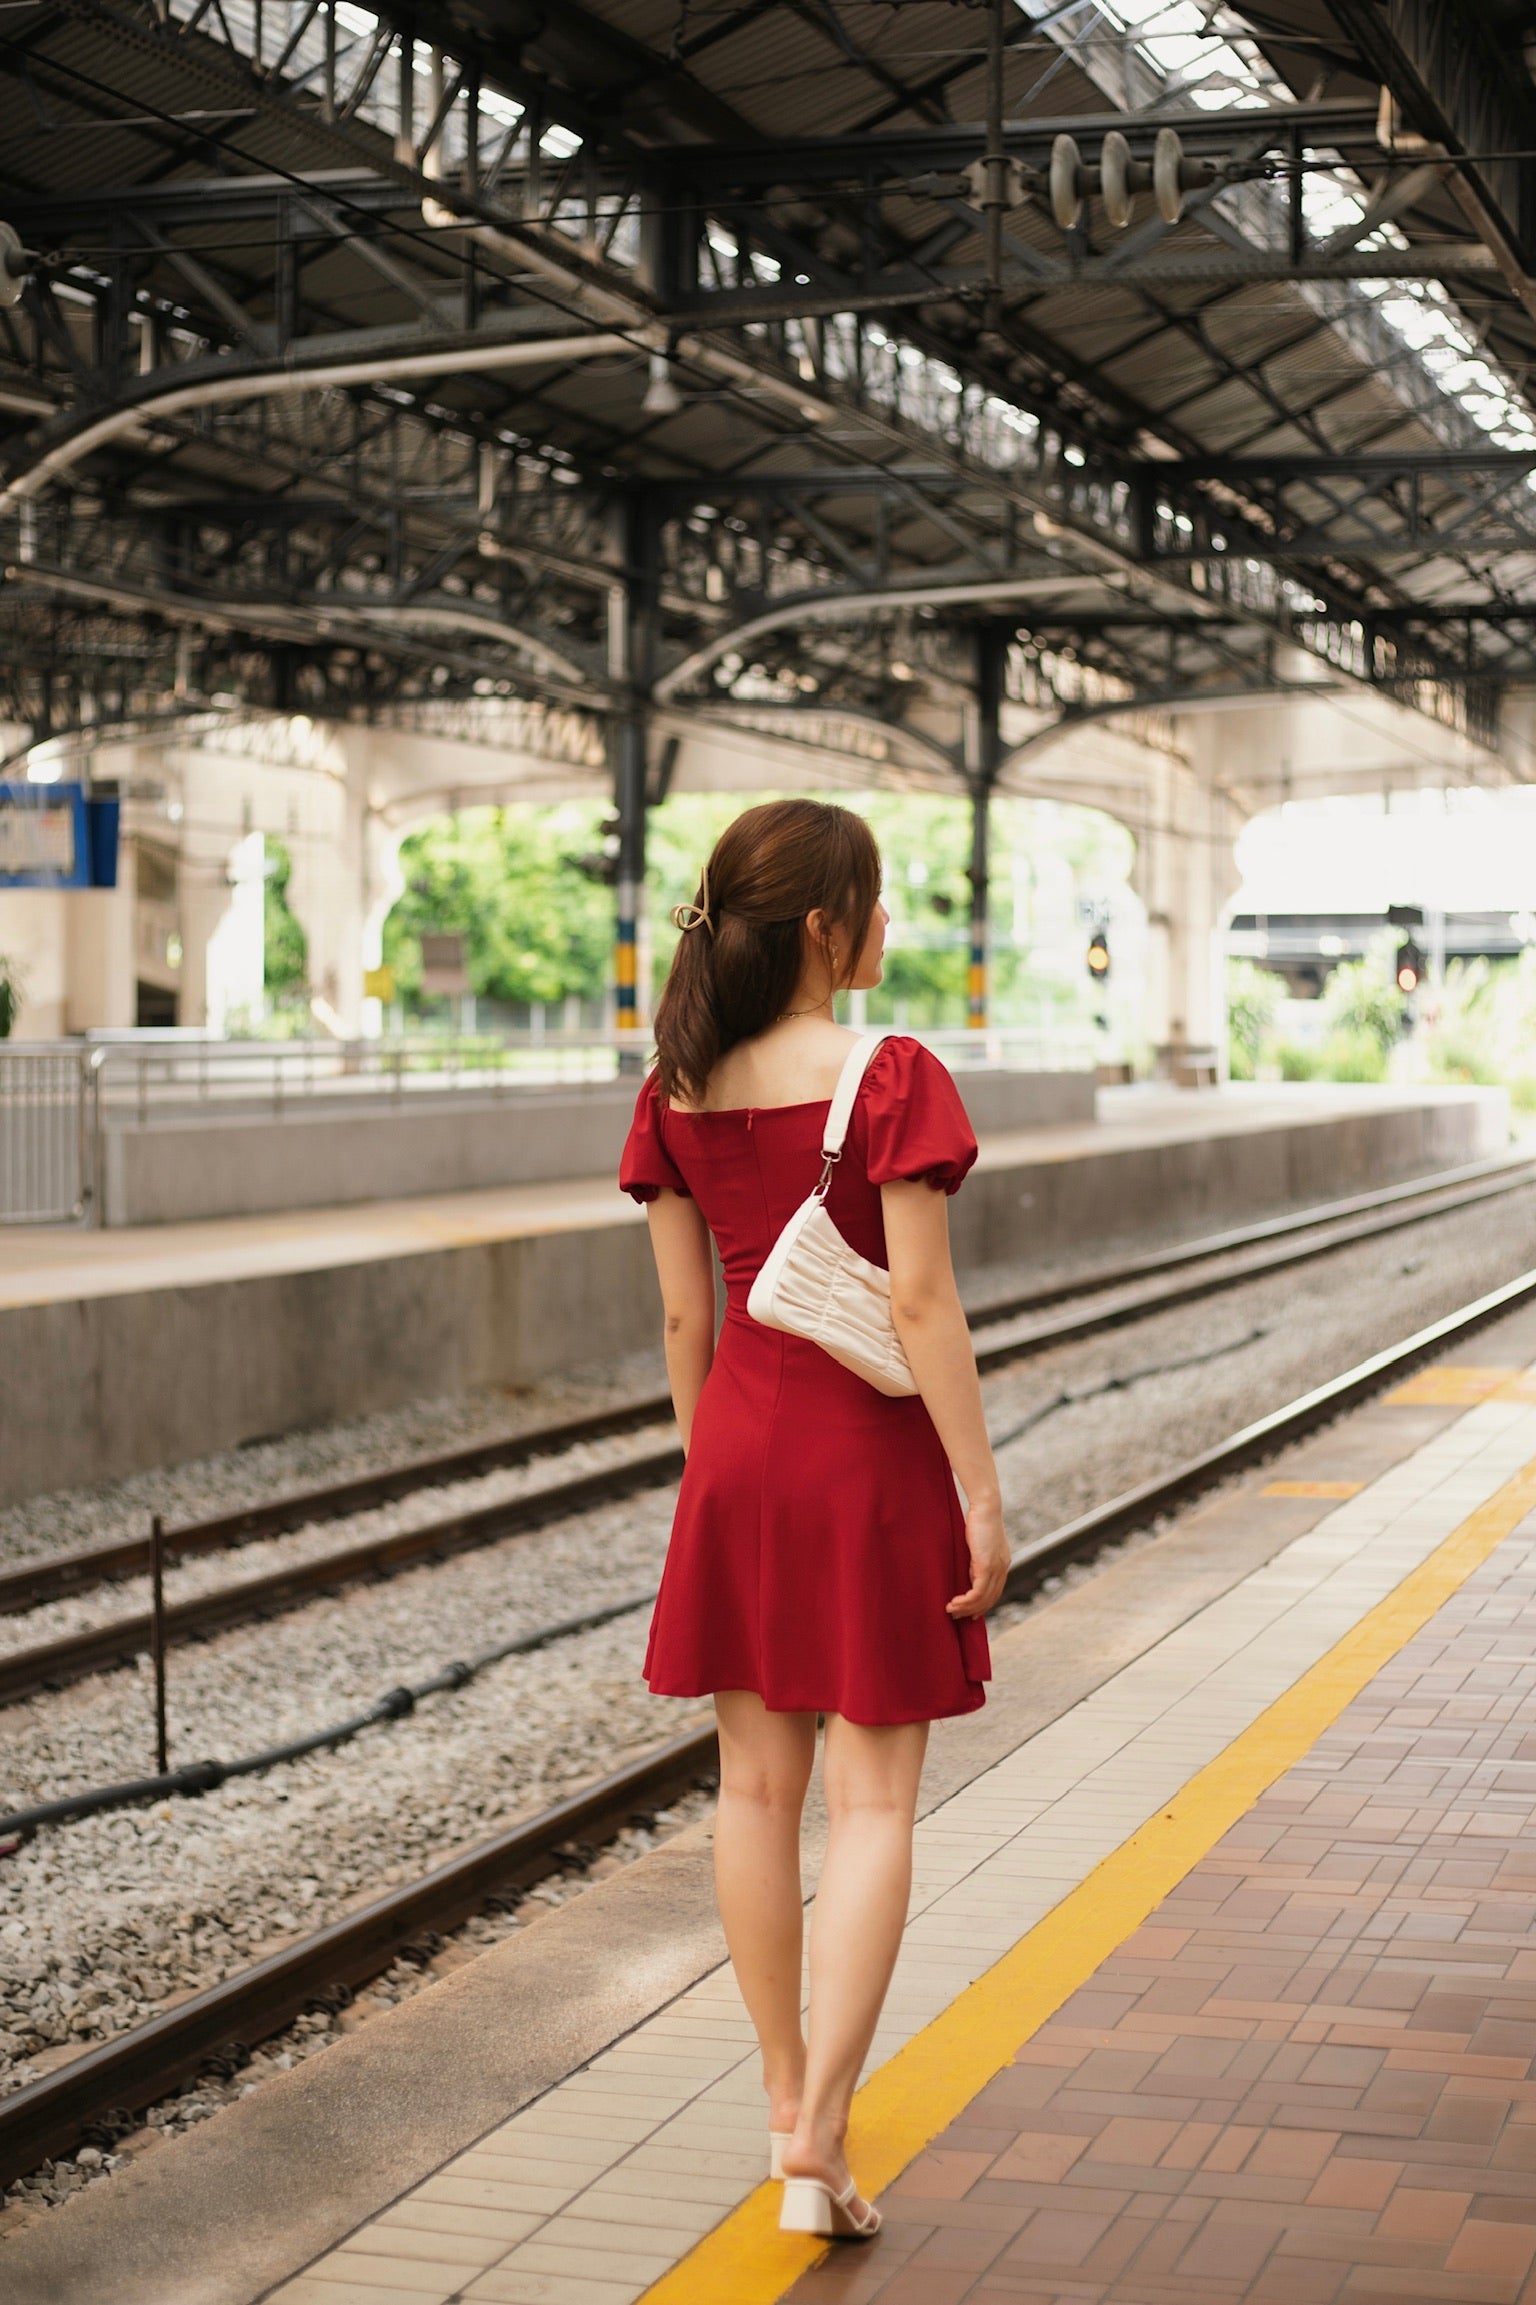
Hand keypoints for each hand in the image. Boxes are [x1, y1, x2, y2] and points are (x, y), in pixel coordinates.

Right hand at [947, 1494, 1009, 1619]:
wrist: (986, 1507)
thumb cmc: (979, 1520)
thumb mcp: (977, 1544)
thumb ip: (976, 1558)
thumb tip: (968, 1571)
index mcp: (1002, 1563)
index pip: (994, 1591)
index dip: (982, 1604)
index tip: (970, 1613)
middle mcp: (1002, 1569)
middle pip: (990, 1598)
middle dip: (973, 1610)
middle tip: (957, 1616)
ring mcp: (996, 1568)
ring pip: (983, 1598)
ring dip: (966, 1608)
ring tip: (951, 1611)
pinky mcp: (987, 1566)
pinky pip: (978, 1592)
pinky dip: (966, 1601)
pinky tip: (954, 1602)